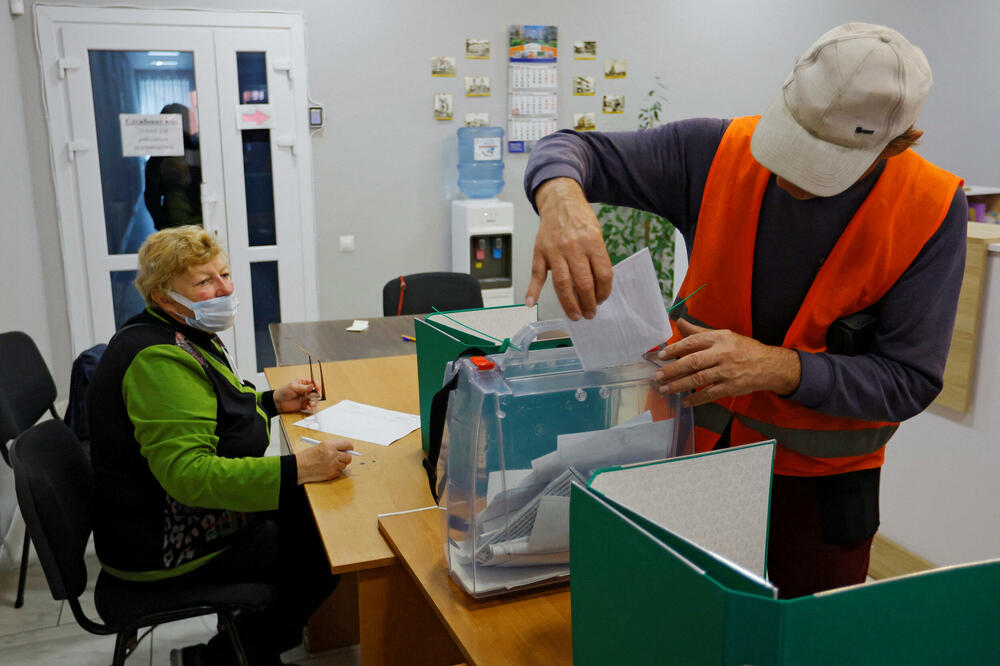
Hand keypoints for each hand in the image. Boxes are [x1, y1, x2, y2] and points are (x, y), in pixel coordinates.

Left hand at [273, 379, 318, 413]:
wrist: (278, 402)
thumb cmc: (284, 392)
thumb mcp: (293, 387)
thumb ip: (303, 387)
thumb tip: (312, 386)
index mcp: (304, 383)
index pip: (314, 383)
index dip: (316, 385)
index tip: (316, 388)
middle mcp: (306, 390)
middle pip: (316, 392)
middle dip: (316, 394)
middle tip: (312, 396)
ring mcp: (305, 398)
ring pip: (315, 399)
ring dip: (314, 401)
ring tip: (310, 403)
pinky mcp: (304, 405)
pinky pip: (311, 406)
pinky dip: (311, 407)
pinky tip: (308, 407)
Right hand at [295, 439, 355, 483]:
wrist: (299, 468)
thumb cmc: (307, 457)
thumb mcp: (320, 446)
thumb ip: (333, 446)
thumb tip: (345, 449)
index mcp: (329, 445)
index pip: (347, 444)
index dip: (349, 447)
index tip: (350, 448)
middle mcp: (333, 455)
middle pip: (349, 456)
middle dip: (346, 457)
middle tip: (342, 456)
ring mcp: (333, 465)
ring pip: (344, 465)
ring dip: (340, 464)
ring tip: (330, 463)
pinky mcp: (332, 474)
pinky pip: (339, 472)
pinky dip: (336, 470)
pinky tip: (328, 468)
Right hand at [526, 178, 613, 320]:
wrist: (559, 201)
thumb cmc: (580, 219)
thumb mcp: (596, 233)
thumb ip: (596, 257)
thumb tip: (596, 286)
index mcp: (592, 242)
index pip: (603, 274)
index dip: (604, 291)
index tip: (602, 300)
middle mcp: (573, 247)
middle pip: (583, 283)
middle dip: (588, 303)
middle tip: (590, 313)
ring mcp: (555, 250)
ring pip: (563, 284)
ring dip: (569, 304)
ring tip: (576, 316)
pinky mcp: (540, 252)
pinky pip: (537, 274)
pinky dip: (532, 290)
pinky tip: (531, 303)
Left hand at [654, 319, 800, 406]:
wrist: (769, 365)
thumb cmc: (742, 348)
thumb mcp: (723, 335)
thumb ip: (699, 331)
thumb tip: (679, 322)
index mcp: (719, 338)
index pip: (693, 342)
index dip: (675, 349)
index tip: (661, 355)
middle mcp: (722, 354)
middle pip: (693, 362)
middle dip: (673, 370)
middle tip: (658, 376)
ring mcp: (727, 372)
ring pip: (699, 379)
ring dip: (679, 386)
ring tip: (664, 390)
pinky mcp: (731, 387)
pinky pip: (709, 394)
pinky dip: (696, 399)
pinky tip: (684, 402)